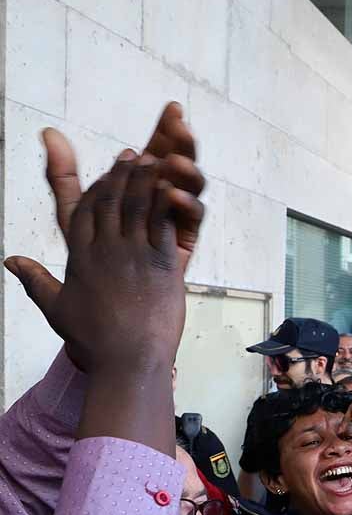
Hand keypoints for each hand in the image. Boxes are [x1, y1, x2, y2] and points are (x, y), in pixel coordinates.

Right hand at [7, 151, 200, 455]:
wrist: (128, 360)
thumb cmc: (94, 340)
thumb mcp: (57, 307)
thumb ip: (35, 280)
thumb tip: (9, 261)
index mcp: (80, 258)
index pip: (82, 211)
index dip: (95, 187)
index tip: (105, 172)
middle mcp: (104, 251)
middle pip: (109, 201)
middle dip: (121, 174)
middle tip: (132, 155)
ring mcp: (133, 255)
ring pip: (136, 206)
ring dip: (144, 179)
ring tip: (153, 159)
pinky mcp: (160, 264)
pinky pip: (162, 224)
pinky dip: (166, 201)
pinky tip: (172, 184)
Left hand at [46, 102, 204, 266]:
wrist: (112, 314)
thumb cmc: (92, 266)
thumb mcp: (73, 218)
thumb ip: (63, 179)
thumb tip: (47, 132)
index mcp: (140, 189)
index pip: (157, 151)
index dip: (164, 130)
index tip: (172, 108)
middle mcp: (162, 202)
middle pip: (176, 164)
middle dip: (179, 141)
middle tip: (180, 121)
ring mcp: (174, 221)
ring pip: (189, 187)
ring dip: (186, 169)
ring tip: (176, 159)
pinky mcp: (182, 243)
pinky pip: (191, 220)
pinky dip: (186, 205)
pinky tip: (173, 194)